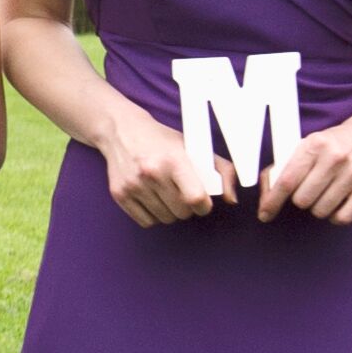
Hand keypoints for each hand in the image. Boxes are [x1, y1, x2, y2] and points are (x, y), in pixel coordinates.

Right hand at [94, 107, 230, 229]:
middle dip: (186, 207)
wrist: (121, 130)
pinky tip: (151, 198)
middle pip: (182, 213)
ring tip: (165, 193)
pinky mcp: (119, 194)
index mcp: (174, 160)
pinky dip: (153, 215)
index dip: (203, 205)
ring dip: (170, 211)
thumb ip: (222, 170)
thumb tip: (232, 199)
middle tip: (181, 193)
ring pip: (165, 219)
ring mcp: (133, 185)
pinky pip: (146, 222)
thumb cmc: (162, 141)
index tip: (202, 201)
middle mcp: (152, 173)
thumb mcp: (193, 147)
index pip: (196, 199)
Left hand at [255, 118, 351, 227]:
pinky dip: (335, 216)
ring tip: (325, 192)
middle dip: (300, 199)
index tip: (264, 214)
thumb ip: (283, 168)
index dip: (272, 201)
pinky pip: (342, 218)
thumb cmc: (330, 146)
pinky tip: (336, 202)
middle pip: (302, 200)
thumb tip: (267, 196)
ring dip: (318, 207)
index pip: (287, 180)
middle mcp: (335, 157)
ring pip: (321, 211)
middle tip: (309, 188)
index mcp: (314, 145)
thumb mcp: (305, 147)